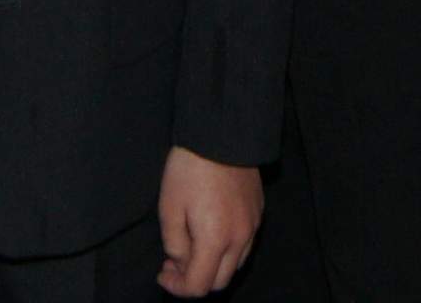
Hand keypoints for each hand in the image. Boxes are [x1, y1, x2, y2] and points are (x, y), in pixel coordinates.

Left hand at [156, 145, 261, 295]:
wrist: (220, 133)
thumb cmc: (190, 169)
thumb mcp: (169, 207)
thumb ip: (174, 244)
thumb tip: (181, 261)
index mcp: (215, 240)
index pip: (199, 286)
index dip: (177, 287)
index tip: (162, 273)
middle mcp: (240, 238)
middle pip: (219, 282)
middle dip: (194, 280)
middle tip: (173, 263)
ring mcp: (253, 225)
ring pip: (234, 265)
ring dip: (212, 266)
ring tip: (191, 247)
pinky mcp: (258, 212)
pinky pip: (244, 245)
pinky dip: (226, 250)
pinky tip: (210, 232)